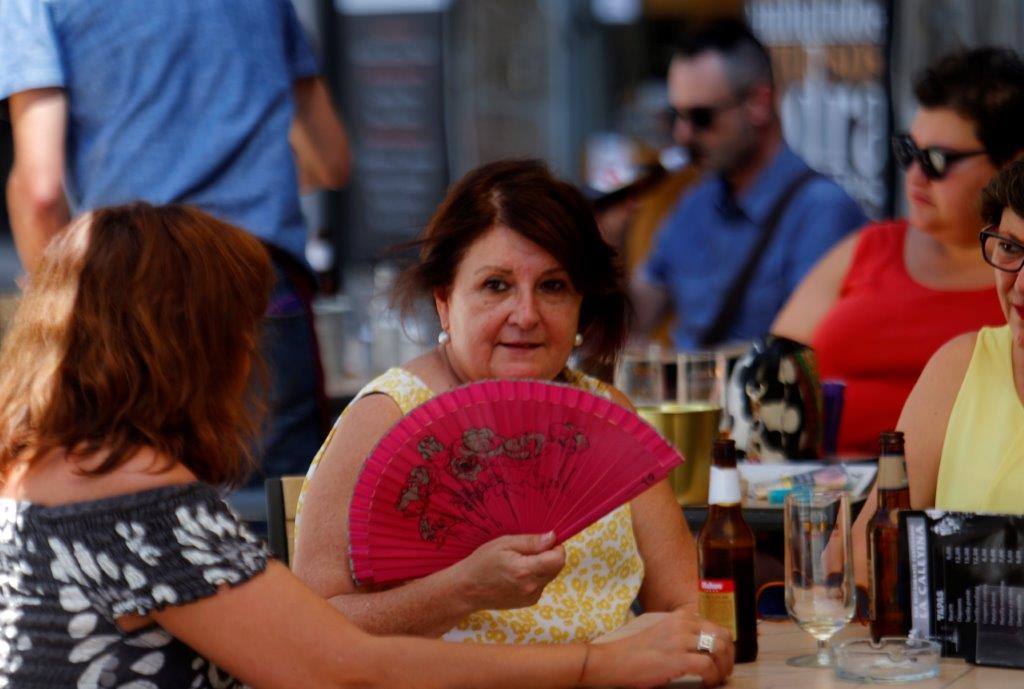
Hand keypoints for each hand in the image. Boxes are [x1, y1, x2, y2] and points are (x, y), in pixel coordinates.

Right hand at [452, 532, 565, 610]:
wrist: (468, 590)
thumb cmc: (482, 562)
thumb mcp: (504, 544)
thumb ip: (531, 542)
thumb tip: (552, 538)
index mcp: (525, 570)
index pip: (558, 559)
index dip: (556, 547)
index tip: (545, 542)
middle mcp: (532, 587)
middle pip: (557, 567)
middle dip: (549, 555)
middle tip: (527, 551)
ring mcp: (531, 597)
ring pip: (550, 575)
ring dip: (542, 566)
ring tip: (519, 563)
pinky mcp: (529, 602)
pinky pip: (541, 584)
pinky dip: (535, 576)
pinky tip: (517, 574)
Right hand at [583, 609, 734, 687]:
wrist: (614, 661)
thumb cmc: (636, 652)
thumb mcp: (663, 633)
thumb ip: (683, 634)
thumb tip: (707, 647)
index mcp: (680, 617)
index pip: (716, 626)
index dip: (725, 646)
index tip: (723, 660)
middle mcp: (682, 624)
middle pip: (723, 636)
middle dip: (729, 656)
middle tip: (724, 672)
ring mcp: (680, 640)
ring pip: (719, 649)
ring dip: (722, 668)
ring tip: (716, 679)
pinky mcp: (677, 658)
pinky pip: (708, 666)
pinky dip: (712, 677)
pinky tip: (706, 683)